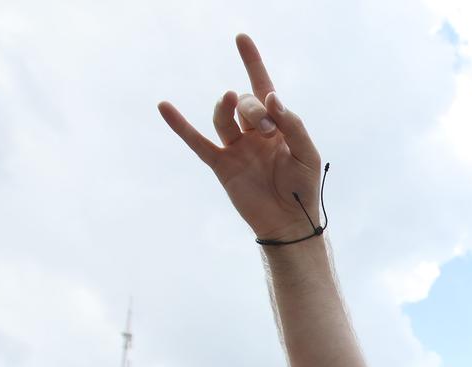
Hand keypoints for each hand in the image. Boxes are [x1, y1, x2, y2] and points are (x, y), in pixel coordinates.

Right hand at [159, 34, 324, 242]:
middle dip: (253, 107)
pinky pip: (197, 142)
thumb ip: (292, 124)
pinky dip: (180, 125)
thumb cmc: (304, 188)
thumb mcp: (306, 153)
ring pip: (223, 117)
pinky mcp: (222, 165)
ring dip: (228, 108)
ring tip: (231, 101)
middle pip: (245, 102)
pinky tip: (164, 106)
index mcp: (277, 126)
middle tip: (266, 128)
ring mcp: (236, 148)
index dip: (253, 63)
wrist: (290, 223)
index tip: (241, 38)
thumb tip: (271, 98)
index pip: (263, 88)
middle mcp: (254, 133)